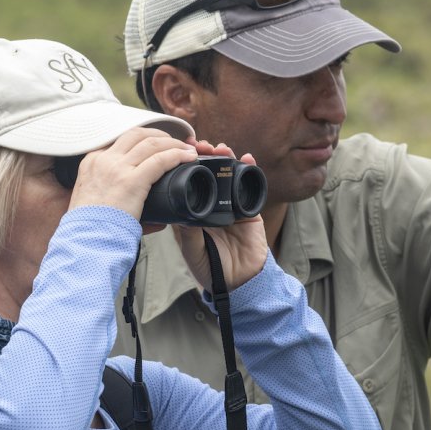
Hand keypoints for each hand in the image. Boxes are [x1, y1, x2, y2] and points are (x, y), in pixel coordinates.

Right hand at [67, 127, 197, 219]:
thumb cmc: (92, 227)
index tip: (157, 145)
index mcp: (92, 161)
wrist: (86, 239)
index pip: (121, 140)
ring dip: (173, 144)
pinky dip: (177, 156)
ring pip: (151, 143)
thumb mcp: (94, 201)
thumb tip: (154, 216)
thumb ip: (117, 197)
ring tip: (187, 150)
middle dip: (160, 135)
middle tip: (175, 143)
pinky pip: (160, 160)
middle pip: (137, 134)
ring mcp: (117, 168)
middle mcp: (104, 160)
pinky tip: (188, 158)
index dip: (144, 139)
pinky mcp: (131, 181)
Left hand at [172, 141, 268, 289]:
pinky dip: (249, 170)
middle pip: (209, 174)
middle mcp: (211, 205)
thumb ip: (188, 232)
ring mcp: (231, 206)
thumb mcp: (192, 250)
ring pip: (228, 175)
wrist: (239, 283)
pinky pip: (249, 186)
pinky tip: (247, 158)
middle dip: (205, 157)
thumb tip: (182, 209)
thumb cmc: (211, 270)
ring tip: (221, 149)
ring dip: (225, 159)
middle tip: (200, 146)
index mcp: (193, 213)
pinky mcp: (249, 210)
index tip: (180, 151)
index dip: (185, 166)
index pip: (188, 183)